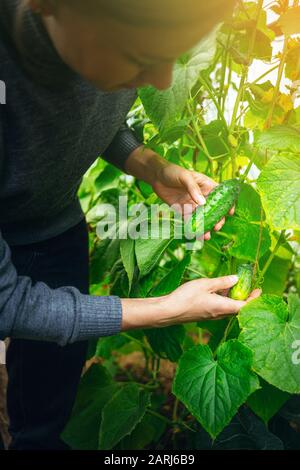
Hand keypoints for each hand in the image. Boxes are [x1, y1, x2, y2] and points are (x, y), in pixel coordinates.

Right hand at [121, 275, 260, 330]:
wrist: (168, 311)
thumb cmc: (186, 297)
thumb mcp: (205, 285)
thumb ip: (222, 282)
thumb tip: (236, 279)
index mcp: (222, 307)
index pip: (245, 306)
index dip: (254, 299)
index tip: (259, 289)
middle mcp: (219, 314)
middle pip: (238, 307)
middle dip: (245, 296)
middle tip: (248, 284)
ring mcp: (211, 315)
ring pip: (228, 307)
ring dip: (233, 297)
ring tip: (234, 283)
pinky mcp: (204, 314)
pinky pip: (219, 307)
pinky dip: (223, 298)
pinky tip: (218, 289)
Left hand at [125, 147, 233, 239]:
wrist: (156, 176)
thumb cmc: (173, 172)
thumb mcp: (185, 177)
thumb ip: (193, 189)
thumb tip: (203, 204)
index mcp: (206, 185)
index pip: (220, 195)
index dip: (227, 203)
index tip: (230, 212)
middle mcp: (201, 196)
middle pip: (213, 209)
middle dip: (217, 219)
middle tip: (217, 227)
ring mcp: (192, 204)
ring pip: (202, 217)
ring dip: (205, 226)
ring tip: (206, 236)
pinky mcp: (182, 210)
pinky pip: (189, 221)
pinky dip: (193, 228)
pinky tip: (195, 235)